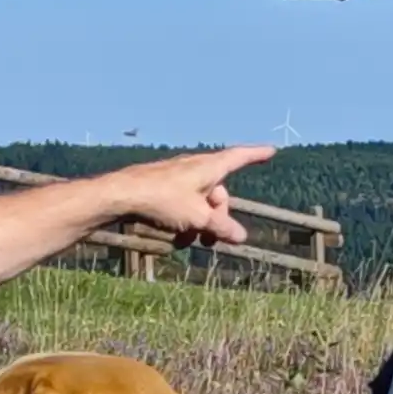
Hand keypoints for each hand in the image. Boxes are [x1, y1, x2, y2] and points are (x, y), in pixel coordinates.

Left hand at [105, 144, 274, 246]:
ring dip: (199, 224)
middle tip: (211, 241)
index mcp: (208, 167)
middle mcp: (194, 168)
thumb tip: (241, 237)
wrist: (121, 195)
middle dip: (218, 218)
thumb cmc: (162, 200)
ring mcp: (177, 177)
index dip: (256, 155)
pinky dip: (184, 221)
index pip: (239, 157)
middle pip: (218, 193)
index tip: (271, 151)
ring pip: (199, 202)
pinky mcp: (162, 187)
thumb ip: (221, 227)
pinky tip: (175, 238)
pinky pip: (182, 205)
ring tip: (189, 242)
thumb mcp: (198, 217)